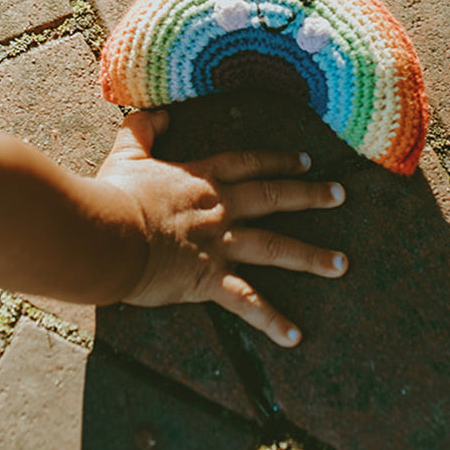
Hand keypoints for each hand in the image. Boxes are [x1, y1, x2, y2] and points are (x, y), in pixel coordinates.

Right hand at [95, 110, 346, 347]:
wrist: (108, 235)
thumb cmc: (114, 195)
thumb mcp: (126, 153)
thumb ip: (144, 129)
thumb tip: (160, 112)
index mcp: (202, 178)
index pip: (248, 164)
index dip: (277, 160)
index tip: (304, 161)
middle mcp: (221, 209)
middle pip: (274, 198)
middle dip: (310, 196)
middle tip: (341, 195)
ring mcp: (219, 245)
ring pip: (275, 248)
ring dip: (311, 257)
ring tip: (341, 264)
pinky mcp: (209, 279)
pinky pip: (247, 302)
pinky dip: (271, 320)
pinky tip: (294, 336)